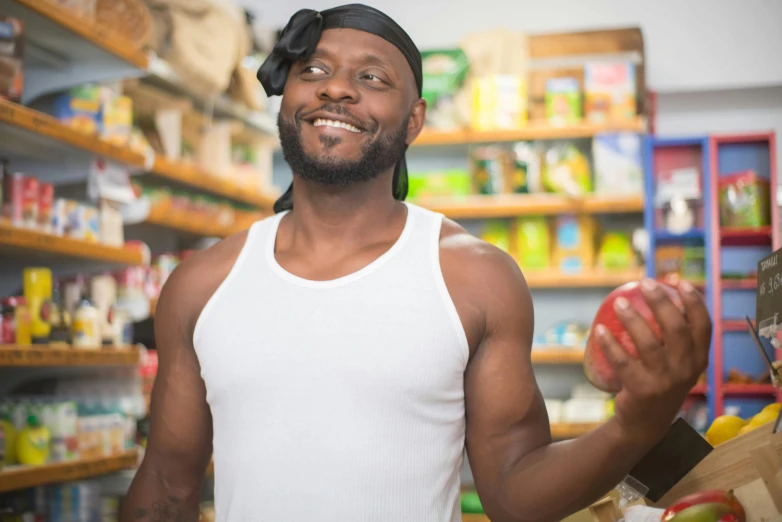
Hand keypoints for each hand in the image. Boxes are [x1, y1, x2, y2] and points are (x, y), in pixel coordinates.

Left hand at [595, 278, 711, 440]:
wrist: (645, 424)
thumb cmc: (659, 383)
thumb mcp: (677, 364)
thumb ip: (674, 339)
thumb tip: (658, 296)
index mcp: (699, 360)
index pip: (704, 326)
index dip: (694, 302)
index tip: (679, 282)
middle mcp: (686, 370)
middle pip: (676, 328)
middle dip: (661, 301)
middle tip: (645, 284)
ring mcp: (664, 381)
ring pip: (648, 343)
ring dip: (632, 318)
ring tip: (619, 302)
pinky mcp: (642, 390)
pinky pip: (622, 361)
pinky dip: (609, 344)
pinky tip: (599, 329)